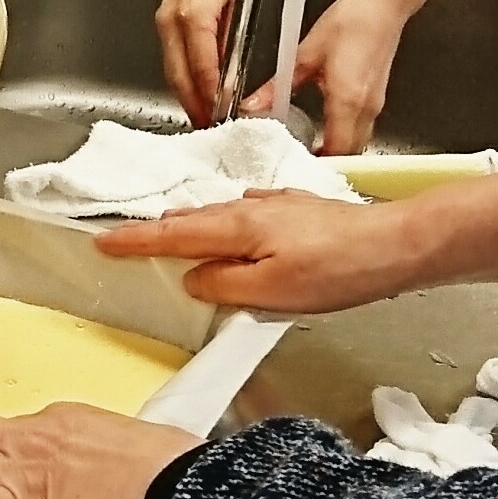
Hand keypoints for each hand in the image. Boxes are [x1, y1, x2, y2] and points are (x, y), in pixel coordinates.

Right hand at [96, 189, 425, 313]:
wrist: (395, 245)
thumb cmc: (336, 272)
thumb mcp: (270, 293)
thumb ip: (222, 286)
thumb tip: (193, 279)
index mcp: (237, 228)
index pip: (171, 234)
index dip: (134, 240)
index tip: (102, 242)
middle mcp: (251, 209)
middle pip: (192, 218)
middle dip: (157, 229)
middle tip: (128, 240)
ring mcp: (278, 205)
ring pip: (220, 213)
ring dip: (191, 224)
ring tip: (172, 232)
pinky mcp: (300, 209)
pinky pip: (248, 211)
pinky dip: (228, 220)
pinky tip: (238, 220)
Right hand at [158, 0, 247, 124]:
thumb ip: (235, 40)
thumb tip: (234, 78)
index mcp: (194, 17)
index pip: (202, 70)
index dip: (212, 98)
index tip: (223, 117)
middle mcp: (172, 23)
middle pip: (179, 79)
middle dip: (194, 107)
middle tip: (211, 129)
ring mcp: (164, 23)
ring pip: (171, 73)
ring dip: (186, 97)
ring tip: (205, 117)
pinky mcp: (163, 22)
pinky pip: (171, 60)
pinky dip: (182, 80)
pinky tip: (196, 91)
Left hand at [251, 0, 405, 152]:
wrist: (384, 3)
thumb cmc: (351, 21)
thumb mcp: (304, 54)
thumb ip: (276, 86)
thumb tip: (252, 105)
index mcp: (347, 101)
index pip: (335, 151)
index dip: (316, 163)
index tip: (295, 165)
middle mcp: (365, 108)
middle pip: (349, 153)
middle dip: (326, 161)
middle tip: (298, 160)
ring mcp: (375, 104)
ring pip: (358, 142)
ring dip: (337, 149)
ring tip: (309, 147)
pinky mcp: (377, 96)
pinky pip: (362, 127)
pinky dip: (344, 134)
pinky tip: (325, 126)